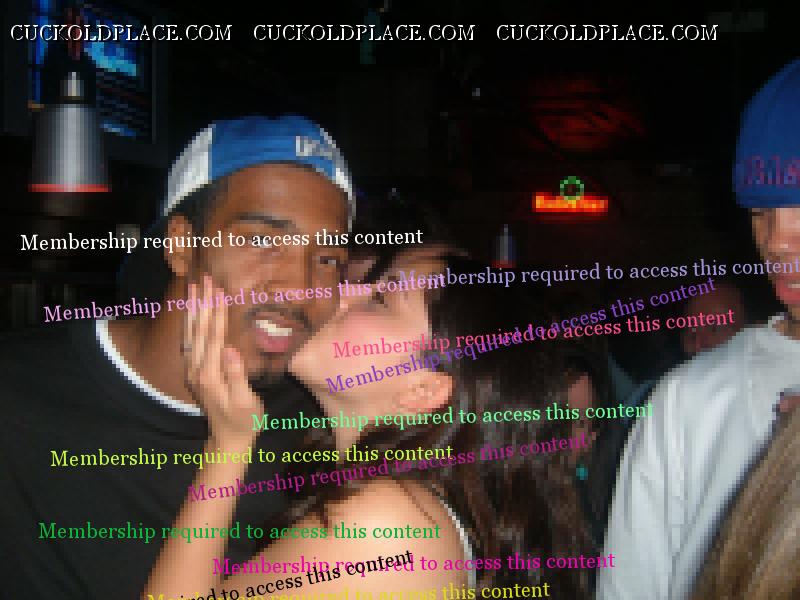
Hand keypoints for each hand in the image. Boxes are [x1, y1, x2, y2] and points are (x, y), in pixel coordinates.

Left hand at [185, 275, 260, 445]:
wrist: (229, 439)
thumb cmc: (245, 420)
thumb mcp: (246, 402)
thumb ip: (236, 376)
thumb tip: (230, 349)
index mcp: (210, 375)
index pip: (213, 337)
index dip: (217, 313)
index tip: (219, 291)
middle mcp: (197, 370)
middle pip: (199, 330)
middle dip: (203, 303)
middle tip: (206, 279)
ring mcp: (193, 370)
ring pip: (190, 333)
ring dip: (193, 308)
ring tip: (194, 287)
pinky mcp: (195, 370)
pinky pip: (189, 341)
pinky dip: (190, 322)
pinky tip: (192, 310)